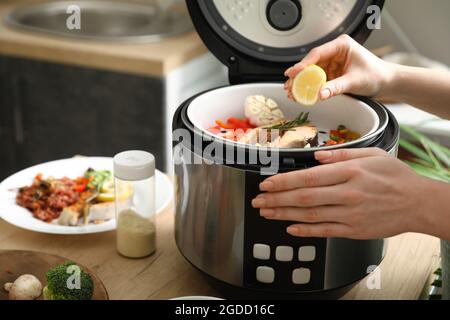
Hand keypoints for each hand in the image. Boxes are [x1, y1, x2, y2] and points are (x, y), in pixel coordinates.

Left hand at [251, 148, 441, 239]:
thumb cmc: (396, 177)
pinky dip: (305, 230)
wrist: (418, 203)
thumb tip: (317, 155)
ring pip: (309, 215)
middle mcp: (347, 194)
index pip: (308, 177)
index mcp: (349, 172)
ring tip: (266, 212)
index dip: (283, 181)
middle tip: (258, 200)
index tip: (266, 183)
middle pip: (303, 198)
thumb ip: (342, 153)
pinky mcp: (353, 230)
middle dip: (275, 199)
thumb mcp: (372, 155)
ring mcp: (349, 214)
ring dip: (283, 214)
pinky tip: (290, 228)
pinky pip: (324, 231)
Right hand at [284, 35, 393, 100]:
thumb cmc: (376, 75)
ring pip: (312, 73)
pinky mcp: (332, 73)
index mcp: (341, 45)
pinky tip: (302, 94)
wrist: (386, 83)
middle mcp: (335, 52)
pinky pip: (317, 80)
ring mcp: (332, 63)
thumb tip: (319, 94)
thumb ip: (335, 87)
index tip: (292, 73)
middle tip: (288, 86)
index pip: (317, 54)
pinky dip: (309, 88)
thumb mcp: (354, 82)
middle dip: (299, 76)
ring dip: (302, 83)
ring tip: (292, 92)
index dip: (302, 64)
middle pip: (311, 63)